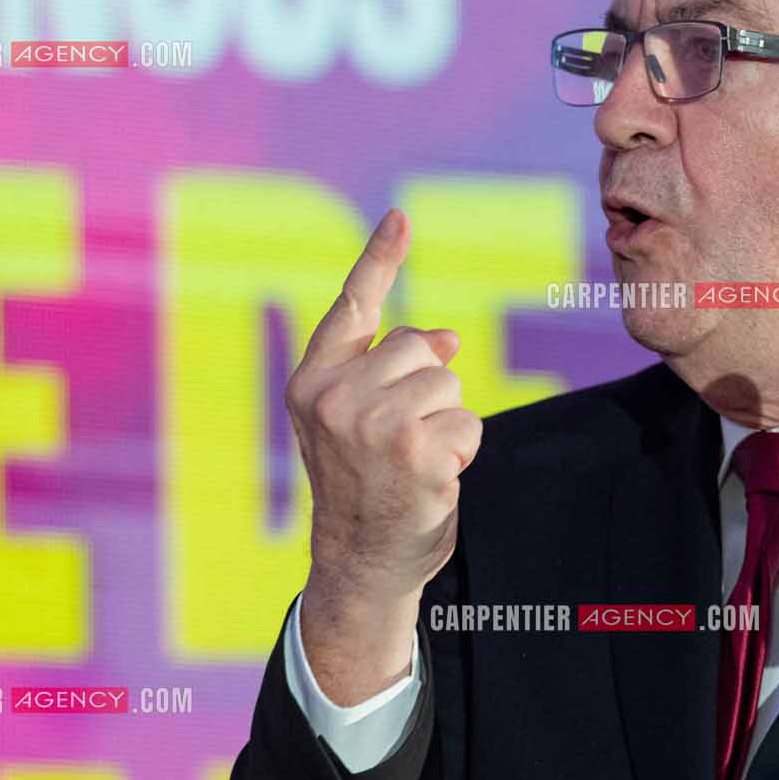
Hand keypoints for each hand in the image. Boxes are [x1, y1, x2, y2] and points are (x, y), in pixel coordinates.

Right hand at [286, 208, 482, 606]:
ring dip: (447, 421)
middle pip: (420, 347)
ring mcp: (371, 423)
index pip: (351, 308)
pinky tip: (432, 479)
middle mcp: (333, 397)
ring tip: (415, 461)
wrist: (361, 562)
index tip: (401, 216)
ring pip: (447, 382)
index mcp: (311, 383)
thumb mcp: (357, 422)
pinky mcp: (413, 449)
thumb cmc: (364, 486)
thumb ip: (387, 372)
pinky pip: (468, 420)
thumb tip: (447, 338)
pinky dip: (462, 450)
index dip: (379, 259)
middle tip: (401, 441)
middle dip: (428, 388)